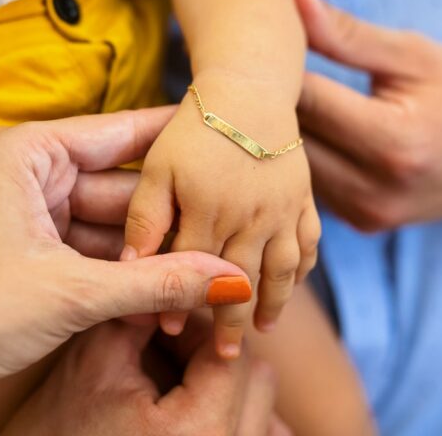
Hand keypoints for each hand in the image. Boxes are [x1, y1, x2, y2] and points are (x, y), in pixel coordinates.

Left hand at [0, 108, 251, 435]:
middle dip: (169, 219)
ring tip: (208, 270)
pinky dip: (128, 270)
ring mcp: (36, 209)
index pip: (121, 133)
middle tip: (226, 228)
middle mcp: (33, 172)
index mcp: (29, 153)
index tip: (224, 134)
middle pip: (123, 187)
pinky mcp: (38, 244)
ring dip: (153, 252)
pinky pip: (97, 247)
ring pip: (114, 223)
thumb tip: (226, 279)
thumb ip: (156, 283)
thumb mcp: (73, 293)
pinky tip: (169, 289)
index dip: (175, 138)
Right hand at [1, 320, 291, 435]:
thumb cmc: (53, 434)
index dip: (196, 324)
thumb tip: (182, 267)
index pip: (228, 355)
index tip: (165, 315)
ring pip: (260, 408)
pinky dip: (232, 414)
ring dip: (224, 383)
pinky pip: (256, 434)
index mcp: (200, 431)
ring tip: (172, 375)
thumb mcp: (95, 365)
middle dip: (212, 353)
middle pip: (256, 380)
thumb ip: (143, 310)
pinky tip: (189, 403)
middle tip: (166, 343)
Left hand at [124, 76, 320, 358]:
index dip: (181, 303)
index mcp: (209, 211)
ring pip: (281, 269)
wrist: (248, 86)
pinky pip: (309, 242)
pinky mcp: (303, 196)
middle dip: (232, 319)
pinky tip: (293, 285)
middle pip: (240, 279)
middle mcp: (251, 216)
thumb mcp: (158, 167)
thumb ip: (145, 220)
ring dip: (274, 302)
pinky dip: (302, 268)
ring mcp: (283, 208)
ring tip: (265, 329)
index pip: (192, 270)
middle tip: (228, 354)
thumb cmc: (194, 126)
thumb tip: (132, 267)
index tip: (173, 336)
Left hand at [293, 0, 441, 229]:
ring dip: (285, 134)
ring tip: (291, 101)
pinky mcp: (362, 224)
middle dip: (278, 101)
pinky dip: (305, 160)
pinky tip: (314, 133)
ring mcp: (368, 214)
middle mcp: (377, 189)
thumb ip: (347, 34)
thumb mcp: (414, 54)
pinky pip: (312, 187)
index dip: (283, 68)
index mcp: (395, 141)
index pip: (309, 100)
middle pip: (294, 140)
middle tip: (275, 72)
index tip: (274, 45)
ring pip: (295, 169)